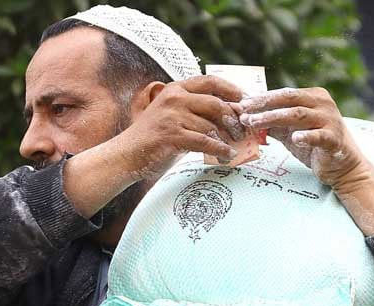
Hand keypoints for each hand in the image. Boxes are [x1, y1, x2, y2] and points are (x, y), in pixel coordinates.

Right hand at [116, 75, 246, 180]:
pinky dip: (219, 150)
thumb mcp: (174, 117)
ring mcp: (172, 116)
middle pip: (216, 104)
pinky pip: (205, 141)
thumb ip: (196, 112)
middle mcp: (174, 98)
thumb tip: (231, 117)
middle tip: (243, 131)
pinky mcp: (171, 135)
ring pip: (211, 126)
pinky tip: (226, 156)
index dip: (231, 89)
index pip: (210, 81)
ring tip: (235, 148)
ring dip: (227, 139)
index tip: (246, 101)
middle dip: (234, 119)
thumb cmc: (154, 138)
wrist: (126, 155)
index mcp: (175, 89)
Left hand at [236, 87, 367, 189]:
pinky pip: (318, 136)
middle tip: (243, 113)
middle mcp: (323, 103)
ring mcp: (330, 120)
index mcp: (313, 96)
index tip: (241, 104)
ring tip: (254, 124)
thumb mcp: (290, 131)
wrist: (342, 166)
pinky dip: (306, 136)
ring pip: (298, 115)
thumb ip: (272, 123)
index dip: (261, 98)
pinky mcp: (334, 139)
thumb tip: (245, 118)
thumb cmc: (314, 146)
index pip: (284, 94)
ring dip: (273, 118)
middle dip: (264, 105)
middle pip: (289, 99)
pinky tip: (295, 138)